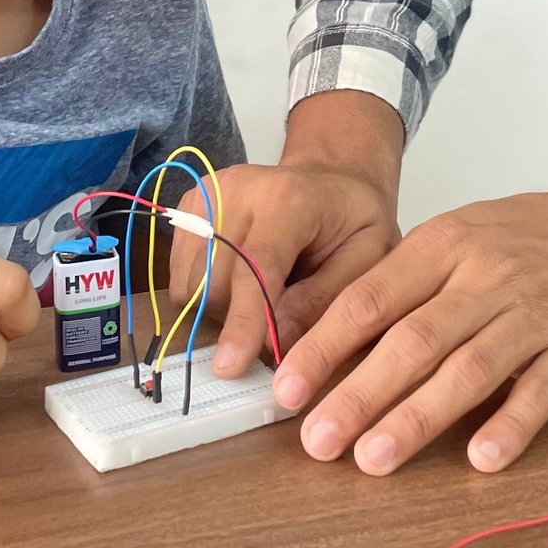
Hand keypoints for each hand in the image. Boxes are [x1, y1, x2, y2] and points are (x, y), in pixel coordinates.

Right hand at [168, 159, 399, 376]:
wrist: (331, 179)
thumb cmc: (353, 222)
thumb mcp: (367, 259)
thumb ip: (324, 301)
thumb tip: (277, 344)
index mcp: (289, 198)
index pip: (256, 266)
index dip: (243, 320)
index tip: (230, 367)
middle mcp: (238, 189)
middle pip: (215, 283)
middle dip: (239, 321)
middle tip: (276, 322)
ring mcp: (207, 195)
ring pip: (190, 285)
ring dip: (220, 310)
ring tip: (261, 297)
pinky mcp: (188, 206)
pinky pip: (179, 275)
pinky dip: (204, 294)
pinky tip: (239, 282)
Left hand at [271, 158, 547, 475]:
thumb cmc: (525, 240)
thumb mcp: (459, 236)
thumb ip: (402, 283)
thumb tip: (323, 336)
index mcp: (445, 246)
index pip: (372, 299)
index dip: (325, 348)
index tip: (287, 392)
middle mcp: (486, 277)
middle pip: (414, 340)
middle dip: (359, 394)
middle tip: (316, 442)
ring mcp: (536, 313)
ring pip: (470, 369)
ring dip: (419, 418)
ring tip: (373, 459)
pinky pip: (542, 390)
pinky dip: (512, 424)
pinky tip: (481, 459)